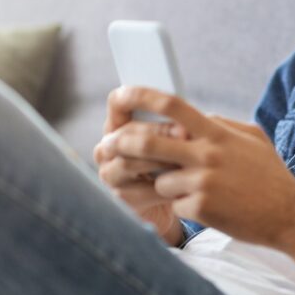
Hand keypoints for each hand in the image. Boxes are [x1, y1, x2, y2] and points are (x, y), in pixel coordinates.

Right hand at [94, 97, 189, 242]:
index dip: (129, 96)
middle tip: (186, 134)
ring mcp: (110, 174)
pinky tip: (181, 187)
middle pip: (126, 134)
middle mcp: (109, 148)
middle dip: (158, 133)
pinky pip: (136, 190)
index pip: (118, 103)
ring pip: (127, 163)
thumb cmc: (181, 163)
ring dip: (159, 162)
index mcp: (122, 125)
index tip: (148, 93)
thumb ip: (177, 128)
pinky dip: (161, 188)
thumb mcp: (181, 141)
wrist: (182, 200)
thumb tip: (184, 128)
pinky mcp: (120, 198)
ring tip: (183, 162)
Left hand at [96, 87, 294, 248]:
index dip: (141, 96)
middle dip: (120, 143)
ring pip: (158, 180)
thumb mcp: (252, 138)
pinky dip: (184, 208)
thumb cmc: (271, 176)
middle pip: (148, 142)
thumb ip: (220, 125)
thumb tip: (195, 116)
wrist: (290, 215)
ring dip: (164, 186)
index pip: (172, 105)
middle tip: (107, 147)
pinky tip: (209, 209)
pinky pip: (174, 205)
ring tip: (191, 191)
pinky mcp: (201, 209)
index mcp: (217, 133)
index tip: (121, 93)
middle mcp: (207, 154)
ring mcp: (202, 182)